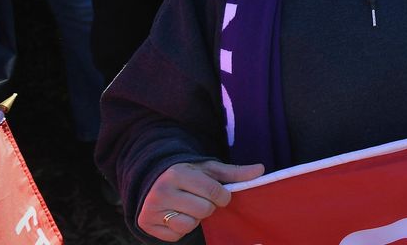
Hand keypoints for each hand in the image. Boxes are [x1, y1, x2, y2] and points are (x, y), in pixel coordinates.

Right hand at [137, 160, 263, 240]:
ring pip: (188, 224)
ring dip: (194, 219)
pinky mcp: (146, 224)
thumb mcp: (209, 170)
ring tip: (188, 207)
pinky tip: (177, 215)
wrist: (154, 182)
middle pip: (203, 210)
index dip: (223, 196)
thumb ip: (234, 172)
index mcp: (178, 173)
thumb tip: (260, 170)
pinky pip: (175, 235)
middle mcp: (162, 191)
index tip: (221, 195)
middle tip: (200, 200)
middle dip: (208, 207)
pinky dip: (180, 229)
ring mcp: (152, 209)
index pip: (213, 191)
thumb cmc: (189, 176)